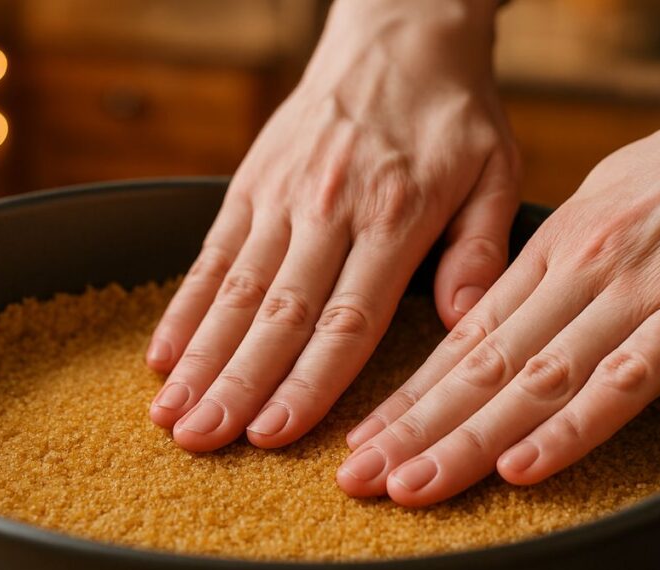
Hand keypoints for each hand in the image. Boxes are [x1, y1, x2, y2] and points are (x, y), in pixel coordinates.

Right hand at [146, 0, 518, 451]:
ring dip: (200, 356)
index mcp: (394, 215)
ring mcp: (280, 196)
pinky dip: (185, 307)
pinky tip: (162, 354)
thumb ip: (481, 249)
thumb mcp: (496, 170)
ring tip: (170, 414)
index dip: (307, 380)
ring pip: (233, 290)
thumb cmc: (452, 112)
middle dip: (236, 383)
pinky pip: (211, 253)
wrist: (397, 33)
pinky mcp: (250, 185)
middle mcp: (328, 209)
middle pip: (276, 312)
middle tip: (202, 439)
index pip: (346, 318)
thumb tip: (462, 324)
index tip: (275, 433)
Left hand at [338, 38, 659, 506]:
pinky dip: (573, 428)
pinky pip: (627, 381)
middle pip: (480, 368)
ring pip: (535, 380)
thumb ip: (538, 271)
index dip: (408, 395)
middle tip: (359, 478)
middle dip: (414, 429)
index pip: (461, 339)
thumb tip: (483, 318)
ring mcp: (631, 296)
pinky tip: (523, 467)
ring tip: (413, 485)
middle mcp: (574, 276)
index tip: (363, 438)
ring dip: (469, 440)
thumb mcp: (590, 211)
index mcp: (547, 254)